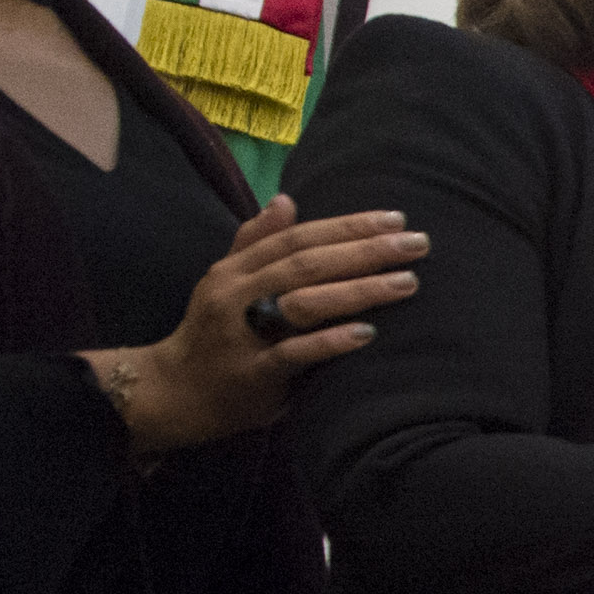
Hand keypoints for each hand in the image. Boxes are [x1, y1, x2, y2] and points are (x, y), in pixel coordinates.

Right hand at [98, 200, 421, 454]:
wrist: (175, 392)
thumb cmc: (214, 334)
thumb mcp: (226, 282)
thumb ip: (256, 242)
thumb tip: (285, 200)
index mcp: (236, 270)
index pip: (297, 238)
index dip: (346, 226)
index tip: (396, 220)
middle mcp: (236, 295)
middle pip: (306, 264)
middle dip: (365, 251)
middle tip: (418, 244)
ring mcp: (242, 334)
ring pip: (302, 303)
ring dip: (358, 290)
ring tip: (407, 283)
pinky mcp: (252, 374)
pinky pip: (293, 355)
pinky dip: (330, 342)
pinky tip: (368, 334)